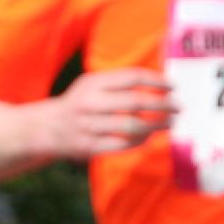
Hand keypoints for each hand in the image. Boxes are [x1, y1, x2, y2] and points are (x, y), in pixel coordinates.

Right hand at [31, 68, 173, 161]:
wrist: (45, 127)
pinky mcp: (89, 146)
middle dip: (162, 105)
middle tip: (178, 108)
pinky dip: (140, 141)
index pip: (131, 77)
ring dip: (156, 126)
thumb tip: (159, 83)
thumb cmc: (78, 103)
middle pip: (135, 102)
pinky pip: (123, 145)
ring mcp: (89, 126)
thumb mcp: (91, 84)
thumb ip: (119, 82)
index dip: (156, 81)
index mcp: (92, 83)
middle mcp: (90, 103)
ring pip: (132, 127)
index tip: (172, 87)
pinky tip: (149, 137)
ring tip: (169, 123)